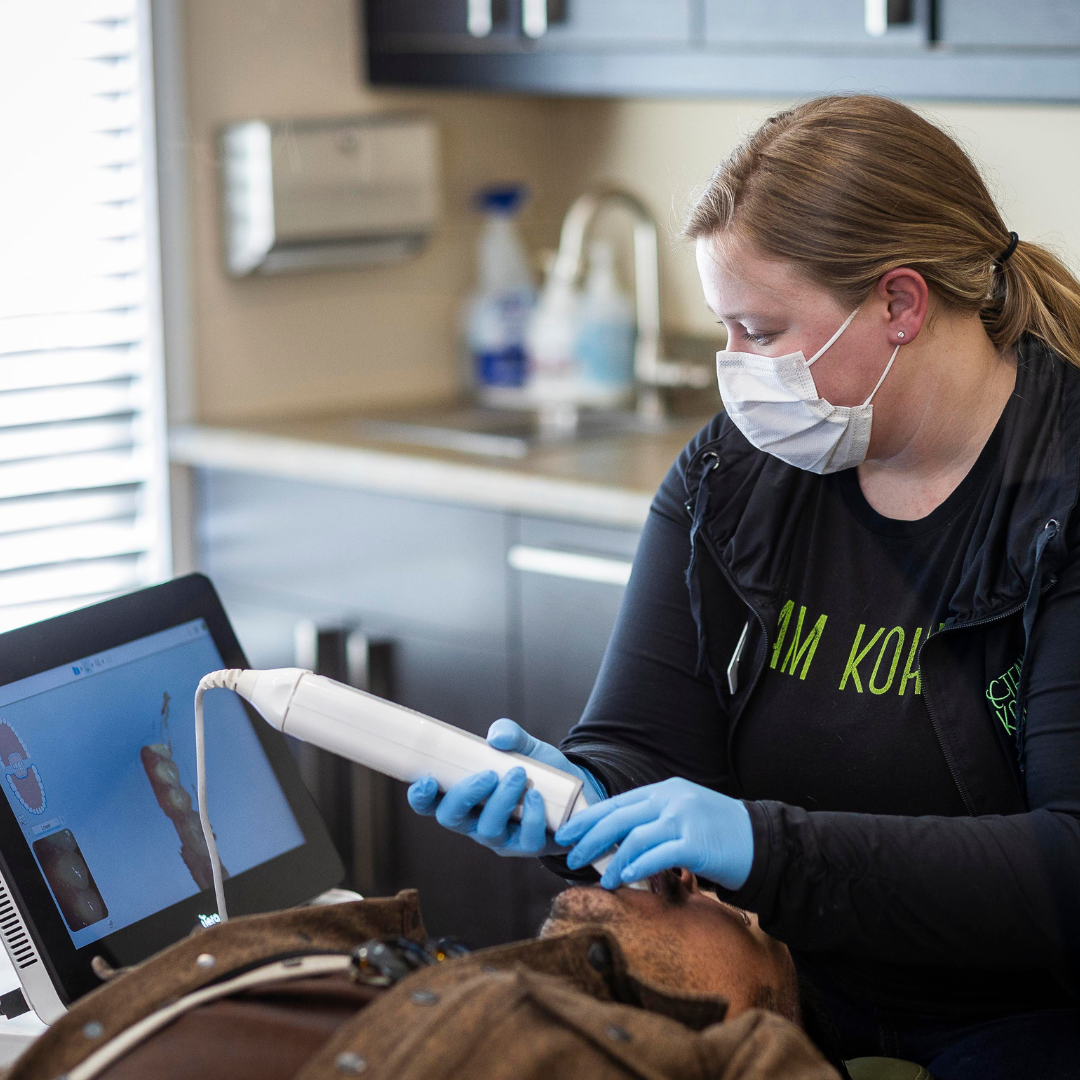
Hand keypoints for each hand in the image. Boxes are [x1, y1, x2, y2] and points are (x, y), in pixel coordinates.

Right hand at [406, 718, 605, 857]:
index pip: (430, 804)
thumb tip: (496, 737)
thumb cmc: (537, 768)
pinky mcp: (527, 846)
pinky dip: (530, 816)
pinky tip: (536, 795)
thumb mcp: (523, 745)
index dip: (421, 798)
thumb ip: (509, 734)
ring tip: (518, 775)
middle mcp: (475, 821)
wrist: (575, 789)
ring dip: (501, 801)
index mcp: (464, 797)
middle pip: (452, 819)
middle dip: (464, 796)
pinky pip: (524, 840)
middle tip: (488, 775)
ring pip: (487, 830)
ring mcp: (500, 837)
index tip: (427, 780)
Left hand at [554, 777, 753, 890]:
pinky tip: (624, 878)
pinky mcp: (694, 843)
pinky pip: (656, 855)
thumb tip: (617, 842)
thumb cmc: (720, 833)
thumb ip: (654, 820)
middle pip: (618, 817)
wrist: (762, 842)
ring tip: (601, 879)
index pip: (617, 803)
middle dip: (589, 837)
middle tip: (570, 856)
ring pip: (633, 838)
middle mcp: (671, 799)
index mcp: (665, 790)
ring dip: (612, 861)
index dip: (588, 818)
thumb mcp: (684, 814)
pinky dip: (636, 867)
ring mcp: (683, 819)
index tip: (567, 832)